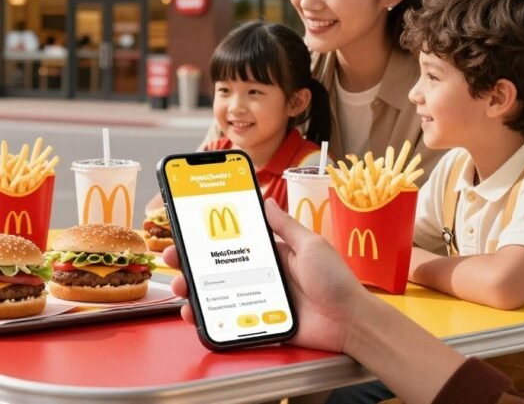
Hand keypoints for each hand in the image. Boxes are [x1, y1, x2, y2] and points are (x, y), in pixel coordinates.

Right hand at [164, 198, 369, 353]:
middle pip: (216, 266)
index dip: (208, 235)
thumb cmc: (336, 281)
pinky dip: (205, 317)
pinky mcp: (257, 322)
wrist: (351, 322)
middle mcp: (259, 275)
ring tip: (180, 284)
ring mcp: (256, 299)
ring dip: (191, 288)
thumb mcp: (310, 244)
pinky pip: (226, 319)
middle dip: (189, 260)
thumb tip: (264, 199)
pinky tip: (193, 314)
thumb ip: (285, 226)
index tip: (186, 228)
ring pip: (215, 293)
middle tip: (172, 256)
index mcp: (271, 253)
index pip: (233, 241)